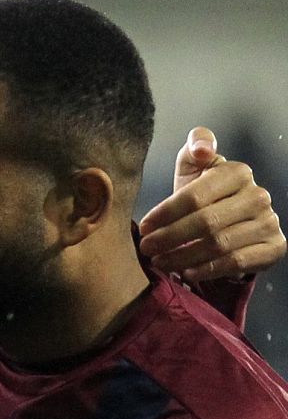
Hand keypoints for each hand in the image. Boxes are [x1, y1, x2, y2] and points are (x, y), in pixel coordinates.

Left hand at [138, 126, 282, 281]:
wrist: (231, 221)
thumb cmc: (202, 193)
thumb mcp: (194, 166)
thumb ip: (194, 146)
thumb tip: (202, 148)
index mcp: (237, 173)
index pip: (194, 196)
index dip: (165, 213)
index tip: (144, 227)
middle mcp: (258, 196)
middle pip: (205, 222)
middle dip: (169, 238)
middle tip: (147, 249)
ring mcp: (269, 222)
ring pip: (219, 244)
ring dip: (183, 256)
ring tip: (160, 261)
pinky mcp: (274, 246)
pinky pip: (237, 262)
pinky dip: (208, 270)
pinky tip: (187, 272)